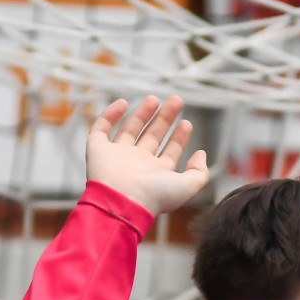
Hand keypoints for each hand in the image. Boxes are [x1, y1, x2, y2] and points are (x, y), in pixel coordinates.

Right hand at [86, 94, 209, 215]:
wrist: (122, 201)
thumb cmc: (154, 196)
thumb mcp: (187, 186)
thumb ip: (199, 172)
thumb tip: (201, 154)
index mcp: (156, 174)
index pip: (170, 152)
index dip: (179, 138)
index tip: (187, 123)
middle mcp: (137, 165)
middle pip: (153, 136)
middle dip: (165, 119)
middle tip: (177, 100)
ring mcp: (117, 156)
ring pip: (130, 130)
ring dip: (142, 114)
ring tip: (154, 99)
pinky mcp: (97, 149)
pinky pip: (101, 128)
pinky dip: (110, 114)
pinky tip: (123, 103)